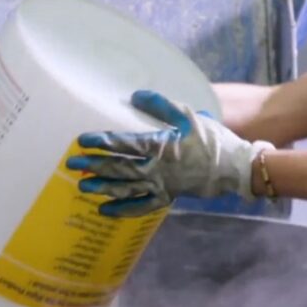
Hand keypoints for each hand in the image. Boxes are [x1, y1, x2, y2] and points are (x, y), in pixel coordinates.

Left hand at [66, 90, 274, 217]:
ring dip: (103, 187)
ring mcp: (161, 185)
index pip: (125, 143)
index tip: (82, 140)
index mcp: (161, 146)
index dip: (102, 141)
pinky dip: (122, 209)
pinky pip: (141, 206)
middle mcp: (156, 169)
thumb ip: (162, 106)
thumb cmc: (212, 140)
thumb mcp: (189, 116)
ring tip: (82, 185)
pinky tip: (104, 210)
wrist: (234, 169)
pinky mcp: (167, 197)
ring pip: (126, 188)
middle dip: (95, 165)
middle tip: (72, 164)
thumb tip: (135, 96)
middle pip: (120, 167)